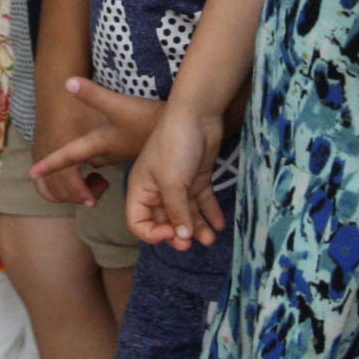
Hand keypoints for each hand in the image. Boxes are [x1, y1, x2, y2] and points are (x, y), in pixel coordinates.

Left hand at [32, 77, 166, 201]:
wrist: (180, 129)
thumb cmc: (147, 120)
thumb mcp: (117, 104)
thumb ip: (92, 94)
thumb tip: (66, 81)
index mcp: (100, 145)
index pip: (70, 157)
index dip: (50, 163)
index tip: (32, 172)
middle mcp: (107, 152)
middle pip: (81, 164)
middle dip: (66, 169)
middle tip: (50, 169)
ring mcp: (120, 152)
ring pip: (94, 162)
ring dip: (83, 164)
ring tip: (70, 160)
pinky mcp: (131, 149)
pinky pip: (107, 158)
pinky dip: (99, 157)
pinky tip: (103, 146)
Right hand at [126, 102, 225, 248]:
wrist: (197, 115)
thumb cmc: (175, 145)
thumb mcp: (172, 182)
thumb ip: (176, 211)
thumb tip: (182, 238)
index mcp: (141, 190)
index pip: (138, 222)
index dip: (153, 234)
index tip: (173, 233)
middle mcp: (157, 190)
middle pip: (164, 221)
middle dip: (178, 235)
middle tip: (192, 244)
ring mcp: (178, 184)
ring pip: (186, 214)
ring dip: (197, 228)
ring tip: (211, 239)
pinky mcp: (196, 178)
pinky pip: (202, 202)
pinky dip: (210, 214)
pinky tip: (220, 224)